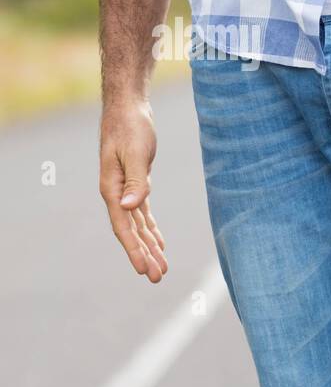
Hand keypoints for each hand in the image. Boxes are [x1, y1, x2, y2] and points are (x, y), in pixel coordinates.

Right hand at [99, 98, 167, 282]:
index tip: (145, 270)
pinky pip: (143, 213)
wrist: (129, 108)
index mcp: (112, 189)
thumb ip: (136, 181)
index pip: (123, 227)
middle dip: (144, 255)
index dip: (134, 250)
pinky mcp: (137, 183)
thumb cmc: (131, 127)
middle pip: (131, 232)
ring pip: (138, 225)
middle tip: (158, 278)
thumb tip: (130, 207)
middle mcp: (116, 193)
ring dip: (149, 246)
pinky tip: (159, 242)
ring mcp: (125, 189)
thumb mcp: (136, 153)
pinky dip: (152, 228)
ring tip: (162, 267)